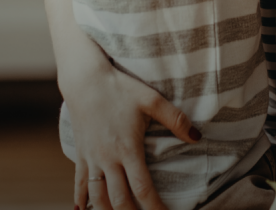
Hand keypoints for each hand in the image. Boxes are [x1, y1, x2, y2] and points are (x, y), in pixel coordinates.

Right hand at [64, 63, 198, 209]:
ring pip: (97, 196)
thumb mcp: (151, 99)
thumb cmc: (120, 88)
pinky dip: (80, 198)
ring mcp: (91, 158)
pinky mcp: (80, 153)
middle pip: (119, 199)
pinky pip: (78, 182)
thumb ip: (175, 119)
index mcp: (128, 150)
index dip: (155, 207)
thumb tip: (197, 137)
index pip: (143, 189)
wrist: (84, 79)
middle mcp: (108, 159)